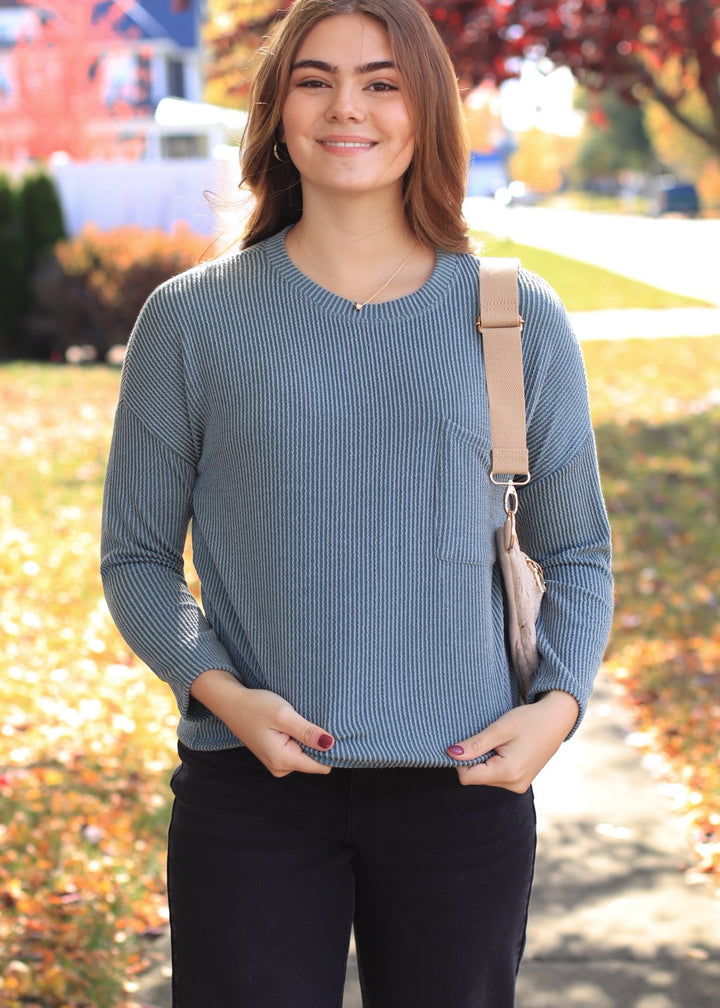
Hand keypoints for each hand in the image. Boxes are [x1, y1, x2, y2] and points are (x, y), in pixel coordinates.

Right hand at [190, 669, 334, 776]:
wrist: (231, 703)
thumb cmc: (255, 706)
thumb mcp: (283, 715)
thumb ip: (307, 731)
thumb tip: (330, 744)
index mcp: (283, 760)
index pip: (321, 765)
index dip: (330, 749)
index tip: (329, 730)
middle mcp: (280, 767)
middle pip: (315, 761)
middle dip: (316, 742)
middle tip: (307, 719)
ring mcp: (277, 763)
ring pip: (306, 755)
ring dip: (306, 738)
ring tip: (296, 720)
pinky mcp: (275, 755)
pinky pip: (297, 751)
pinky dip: (298, 738)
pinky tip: (291, 724)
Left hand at [448, 691, 578, 791]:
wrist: (557, 720)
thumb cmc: (529, 720)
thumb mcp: (500, 728)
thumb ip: (475, 744)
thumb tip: (451, 754)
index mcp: (508, 773)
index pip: (467, 777)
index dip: (460, 760)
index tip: (468, 741)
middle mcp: (514, 785)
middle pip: (476, 778)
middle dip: (474, 759)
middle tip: (488, 738)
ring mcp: (519, 785)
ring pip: (485, 777)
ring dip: (484, 760)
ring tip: (499, 742)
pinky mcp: (520, 782)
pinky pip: (496, 776)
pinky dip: (493, 763)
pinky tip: (504, 748)